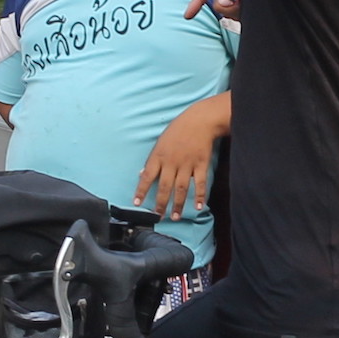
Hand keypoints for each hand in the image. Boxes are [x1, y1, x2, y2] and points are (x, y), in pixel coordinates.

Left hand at [134, 100, 225, 218]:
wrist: (199, 120)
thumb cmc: (178, 130)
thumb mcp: (160, 142)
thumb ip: (152, 160)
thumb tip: (141, 174)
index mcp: (159, 156)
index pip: (147, 176)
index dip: (141, 191)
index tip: (137, 203)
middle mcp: (171, 162)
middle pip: (164, 187)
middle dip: (160, 204)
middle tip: (158, 216)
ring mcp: (187, 164)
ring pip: (181, 188)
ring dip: (178, 204)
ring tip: (175, 217)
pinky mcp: (201, 164)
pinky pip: (200, 183)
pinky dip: (200, 196)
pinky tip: (199, 206)